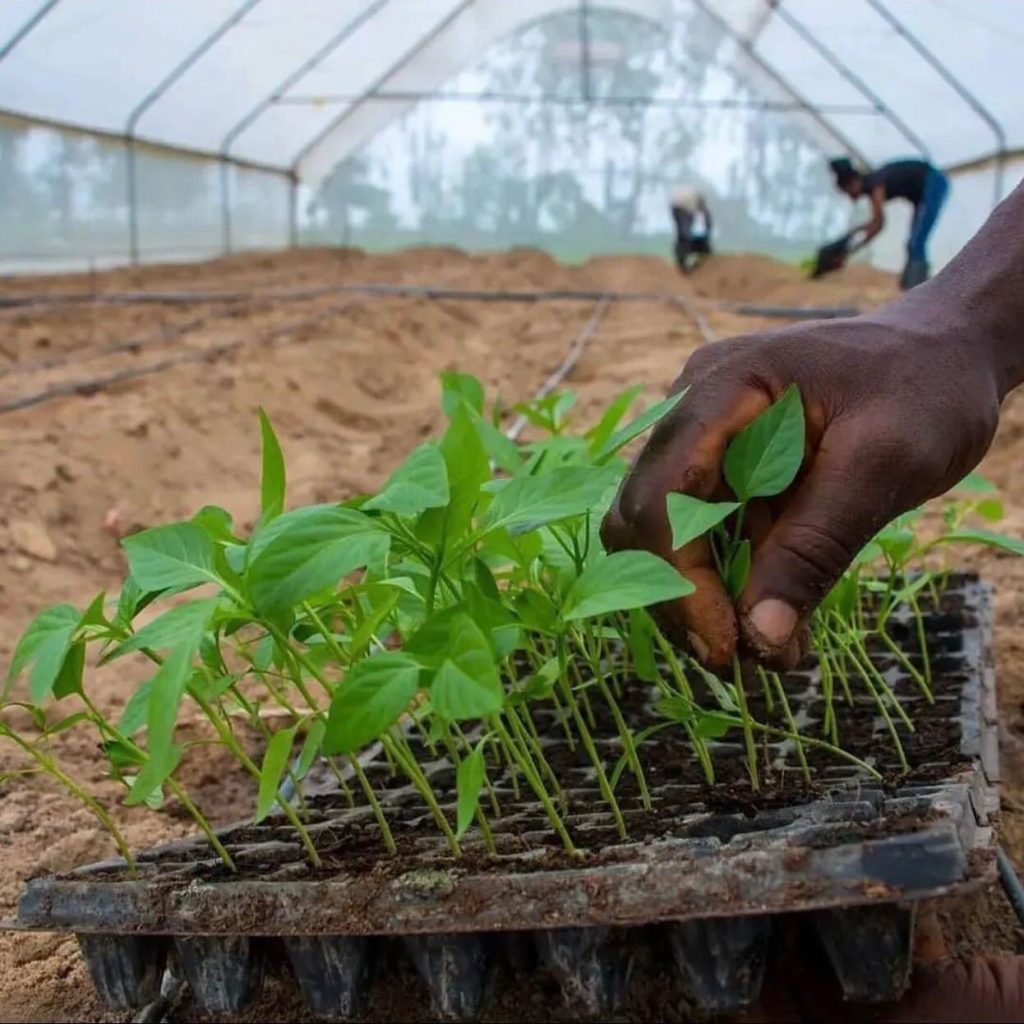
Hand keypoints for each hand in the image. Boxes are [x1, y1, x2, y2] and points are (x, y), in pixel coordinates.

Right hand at [601, 310, 999, 669]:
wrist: (943, 349)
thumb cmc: (925, 389)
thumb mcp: (886, 463)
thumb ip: (817, 546)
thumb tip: (758, 637)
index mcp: (721, 388)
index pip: (663, 496)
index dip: (679, 581)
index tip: (724, 648)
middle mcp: (692, 408)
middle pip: (645, 519)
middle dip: (680, 596)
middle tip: (736, 658)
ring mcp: (702, 434)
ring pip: (665, 533)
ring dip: (702, 598)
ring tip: (767, 646)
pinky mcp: (721, 462)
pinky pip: (705, 530)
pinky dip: (728, 581)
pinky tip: (773, 617)